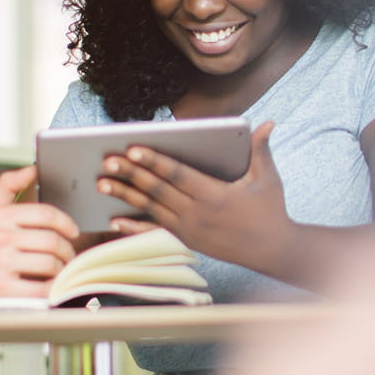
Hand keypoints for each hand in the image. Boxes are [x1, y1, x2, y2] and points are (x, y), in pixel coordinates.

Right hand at [0, 165, 79, 297]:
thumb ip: (9, 184)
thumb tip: (33, 169)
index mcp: (0, 215)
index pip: (46, 214)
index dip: (66, 223)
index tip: (73, 231)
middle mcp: (1, 238)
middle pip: (52, 241)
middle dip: (67, 249)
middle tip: (68, 254)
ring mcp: (1, 264)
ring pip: (50, 264)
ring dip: (62, 269)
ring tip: (60, 269)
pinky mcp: (2, 289)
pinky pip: (41, 288)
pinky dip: (53, 288)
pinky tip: (52, 285)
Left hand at [98, 121, 295, 271]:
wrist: (273, 252)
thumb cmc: (270, 210)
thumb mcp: (268, 179)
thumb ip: (261, 150)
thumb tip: (267, 123)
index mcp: (215, 195)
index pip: (177, 174)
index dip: (154, 161)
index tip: (133, 149)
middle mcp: (198, 213)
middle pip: (157, 190)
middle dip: (131, 174)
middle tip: (107, 161)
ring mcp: (189, 229)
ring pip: (150, 208)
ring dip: (125, 196)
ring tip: (101, 183)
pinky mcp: (186, 240)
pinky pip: (155, 232)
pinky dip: (133, 227)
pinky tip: (113, 220)